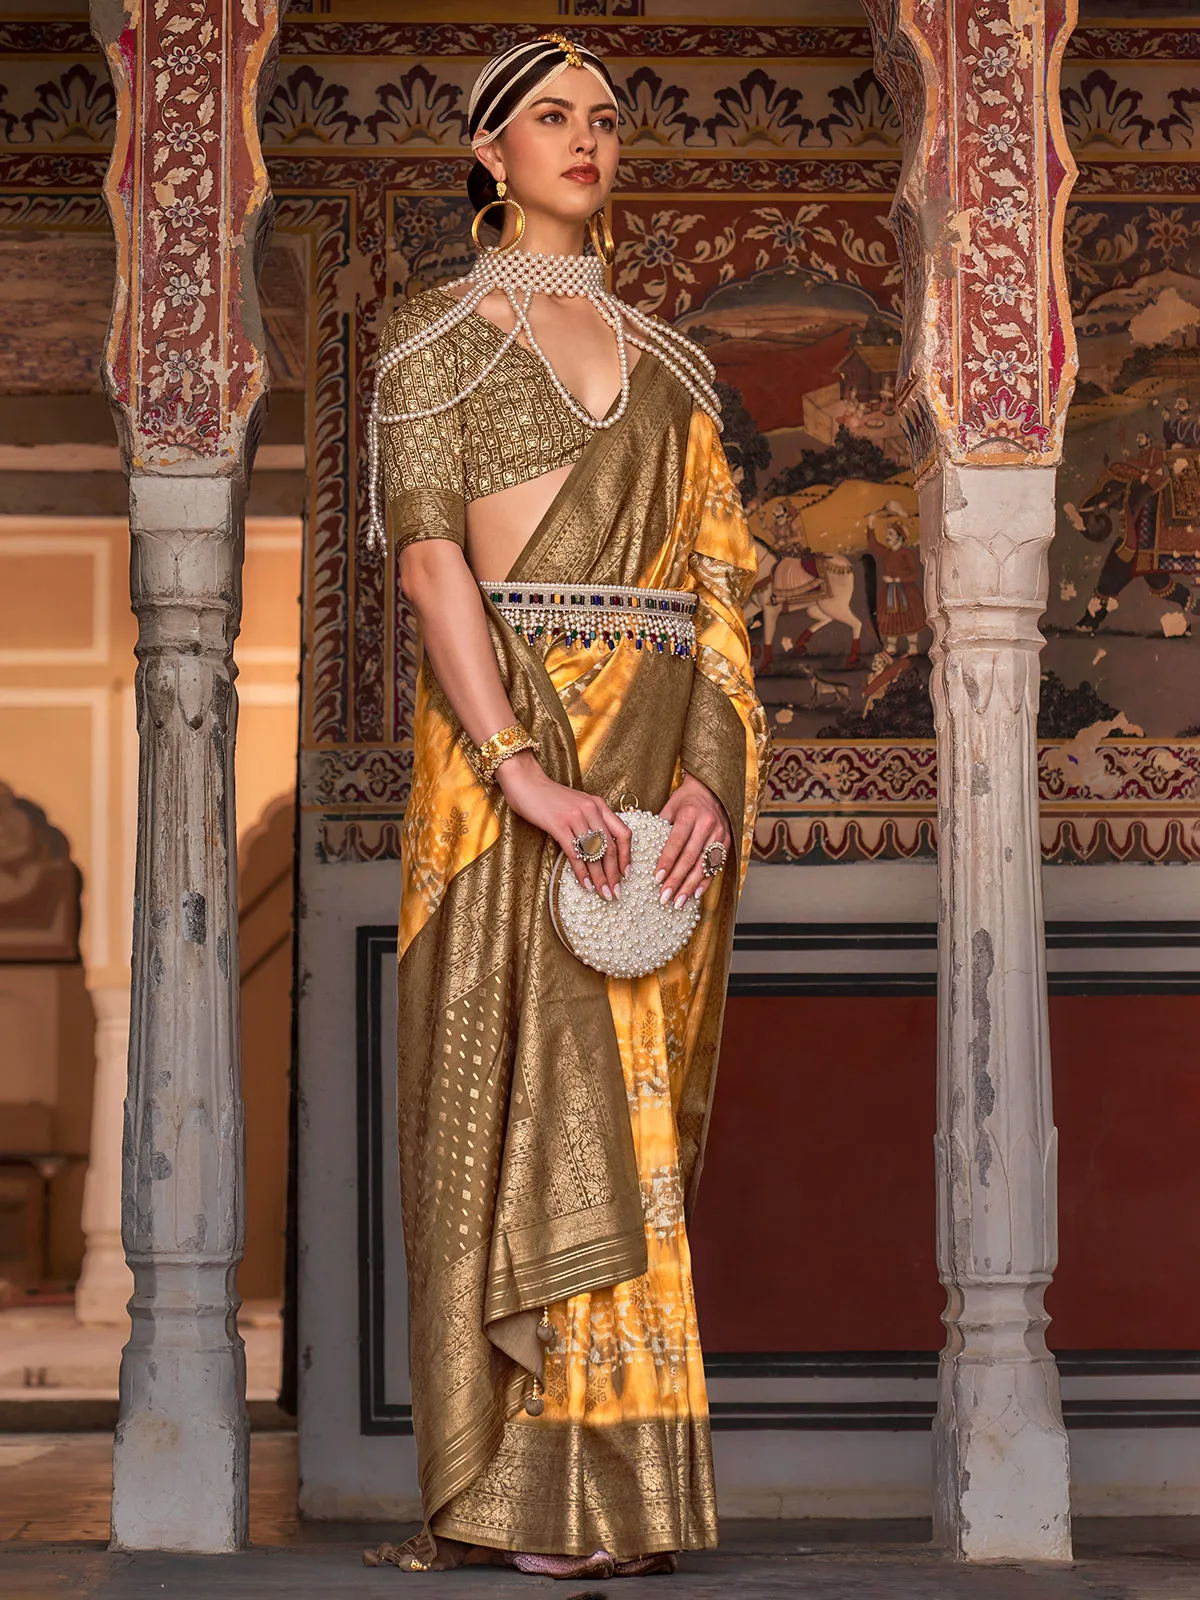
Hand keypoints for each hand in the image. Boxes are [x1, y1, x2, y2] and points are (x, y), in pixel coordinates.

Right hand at [496, 751, 630, 897]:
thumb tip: (600, 850)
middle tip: (615, 892)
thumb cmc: (550, 797)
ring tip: (603, 893)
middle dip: (614, 874)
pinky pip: (575, 854)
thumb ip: (591, 821)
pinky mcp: (558, 825)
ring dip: (600, 877)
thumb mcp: (579, 804)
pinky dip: (581, 872)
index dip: (627, 856)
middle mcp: (591, 810)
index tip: (627, 874)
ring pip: (594, 853)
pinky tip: (585, 884)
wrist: (527, 782)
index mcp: (599, 805)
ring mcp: (575, 817)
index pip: (623, 833)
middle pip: (610, 847)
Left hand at [655, 774, 731, 908]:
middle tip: (664, 897)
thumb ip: (660, 828)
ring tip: (678, 901)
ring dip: (690, 886)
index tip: (656, 879)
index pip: (676, 843)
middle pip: (690, 858)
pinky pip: (715, 866)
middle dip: (676, 880)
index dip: (666, 862)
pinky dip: (706, 881)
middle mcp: (707, 825)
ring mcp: (719, 834)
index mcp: (690, 815)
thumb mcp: (670, 807)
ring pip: (703, 865)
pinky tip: (695, 894)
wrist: (711, 791)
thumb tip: (643, 852)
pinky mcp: (727, 842)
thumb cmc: (686, 800)